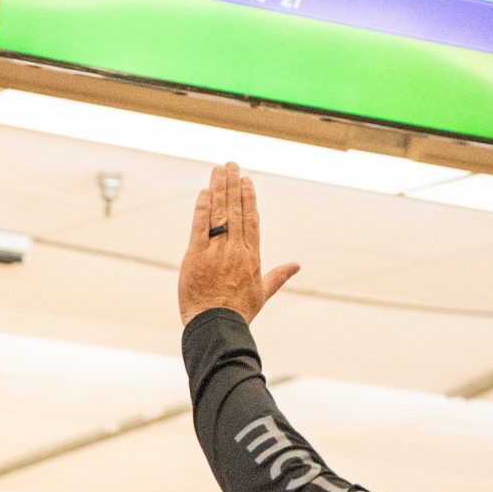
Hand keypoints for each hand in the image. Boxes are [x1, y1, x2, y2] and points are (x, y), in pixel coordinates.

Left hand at [178, 163, 299, 324]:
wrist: (217, 327)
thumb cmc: (239, 313)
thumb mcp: (263, 293)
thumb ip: (278, 276)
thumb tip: (297, 265)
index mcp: (252, 256)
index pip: (251, 219)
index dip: (249, 198)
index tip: (246, 181)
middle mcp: (236, 249)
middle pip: (236, 210)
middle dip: (233, 185)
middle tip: (231, 165)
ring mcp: (216, 251)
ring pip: (220, 213)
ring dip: (219, 188)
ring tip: (218, 169)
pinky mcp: (196, 255)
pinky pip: (200, 225)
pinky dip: (203, 207)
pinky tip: (204, 192)